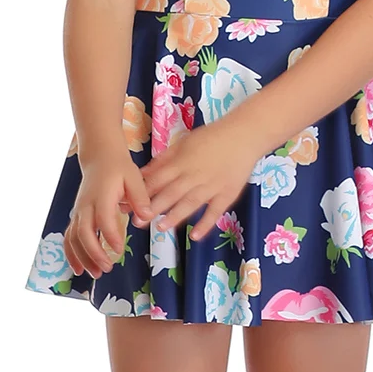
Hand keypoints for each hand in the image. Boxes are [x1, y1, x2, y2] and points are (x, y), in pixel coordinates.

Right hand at [65, 148, 153, 278]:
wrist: (100, 157)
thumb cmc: (119, 168)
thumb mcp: (134, 177)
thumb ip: (140, 197)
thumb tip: (147, 216)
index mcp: (102, 195)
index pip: (103, 218)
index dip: (110, 235)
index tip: (120, 248)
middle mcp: (86, 205)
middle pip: (83, 232)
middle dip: (94, 253)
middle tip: (108, 267)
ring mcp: (78, 211)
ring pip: (73, 238)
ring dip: (82, 258)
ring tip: (96, 274)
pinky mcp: (76, 216)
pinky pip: (69, 237)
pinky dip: (70, 254)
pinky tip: (78, 269)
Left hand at [140, 119, 259, 242]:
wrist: (244, 135)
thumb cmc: (212, 137)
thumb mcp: (184, 142)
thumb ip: (165, 159)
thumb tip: (144, 172)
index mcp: (182, 161)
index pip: (158, 179)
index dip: (143, 192)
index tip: (128, 204)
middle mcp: (195, 175)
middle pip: (171, 193)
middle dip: (153, 208)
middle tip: (137, 223)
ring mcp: (212, 186)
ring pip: (190, 203)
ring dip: (175, 216)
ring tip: (161, 228)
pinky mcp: (227, 194)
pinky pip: (215, 212)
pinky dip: (205, 224)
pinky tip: (195, 236)